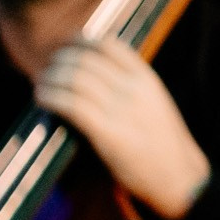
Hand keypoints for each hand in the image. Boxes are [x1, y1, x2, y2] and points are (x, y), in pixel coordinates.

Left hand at [36, 35, 212, 217]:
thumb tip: (90, 71)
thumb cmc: (161, 141)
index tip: (62, 46)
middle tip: (45, 69)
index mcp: (146, 78)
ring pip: (74, 79)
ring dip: (49, 79)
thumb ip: (128, 85)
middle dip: (58, 61)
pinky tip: (41, 99)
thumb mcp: (152, 102)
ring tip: (39, 84)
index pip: (108, 45)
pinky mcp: (107, 132)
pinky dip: (51, 97)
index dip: (78, 42)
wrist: (180, 177)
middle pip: (84, 60)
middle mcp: (133, 89)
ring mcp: (121, 110)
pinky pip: (71, 105)